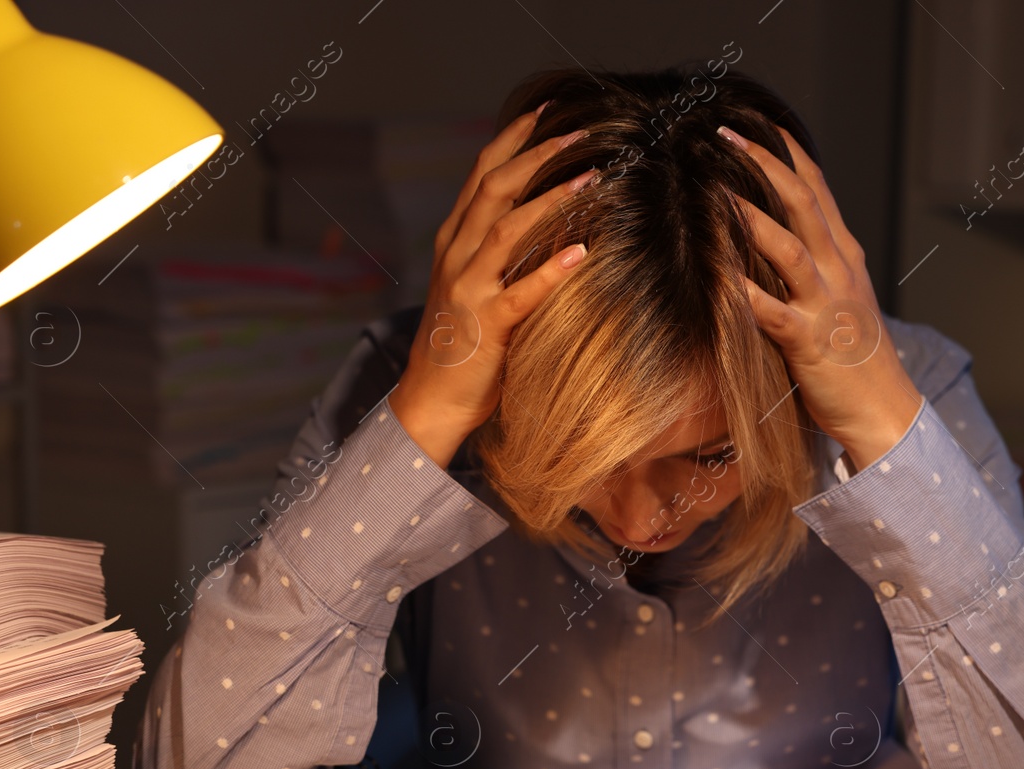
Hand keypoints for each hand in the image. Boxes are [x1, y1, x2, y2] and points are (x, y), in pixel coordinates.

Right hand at [389, 105, 596, 467]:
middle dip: (538, 156)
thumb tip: (547, 220)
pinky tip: (583, 252)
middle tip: (580, 134)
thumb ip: (500, 253)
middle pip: (494, 188)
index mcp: (454, 241)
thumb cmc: (463, 346)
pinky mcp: (484, 324)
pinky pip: (522, 290)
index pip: (482, 174)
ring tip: (593, 180)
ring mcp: (467, 288)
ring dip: (552, 200)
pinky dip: (552, 269)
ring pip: (507, 229)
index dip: (513, 139)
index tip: (548, 112)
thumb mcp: (477, 287)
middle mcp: (456, 255)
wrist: (430, 401)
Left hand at [718, 125, 922, 473]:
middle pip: (803, 203)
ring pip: (790, 248)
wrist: (886, 411)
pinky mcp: (810, 342)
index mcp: (845, 257)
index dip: (789, 153)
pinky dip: (743, 292)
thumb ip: (817, 264)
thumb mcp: (843, 298)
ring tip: (715, 191)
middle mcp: (839, 271)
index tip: (760, 122)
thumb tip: (780, 236)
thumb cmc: (856, 360)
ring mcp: (827, 305)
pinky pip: (771, 311)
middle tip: (726, 135)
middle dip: (765, 165)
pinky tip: (714, 276)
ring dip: (752, 218)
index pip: (818, 189)